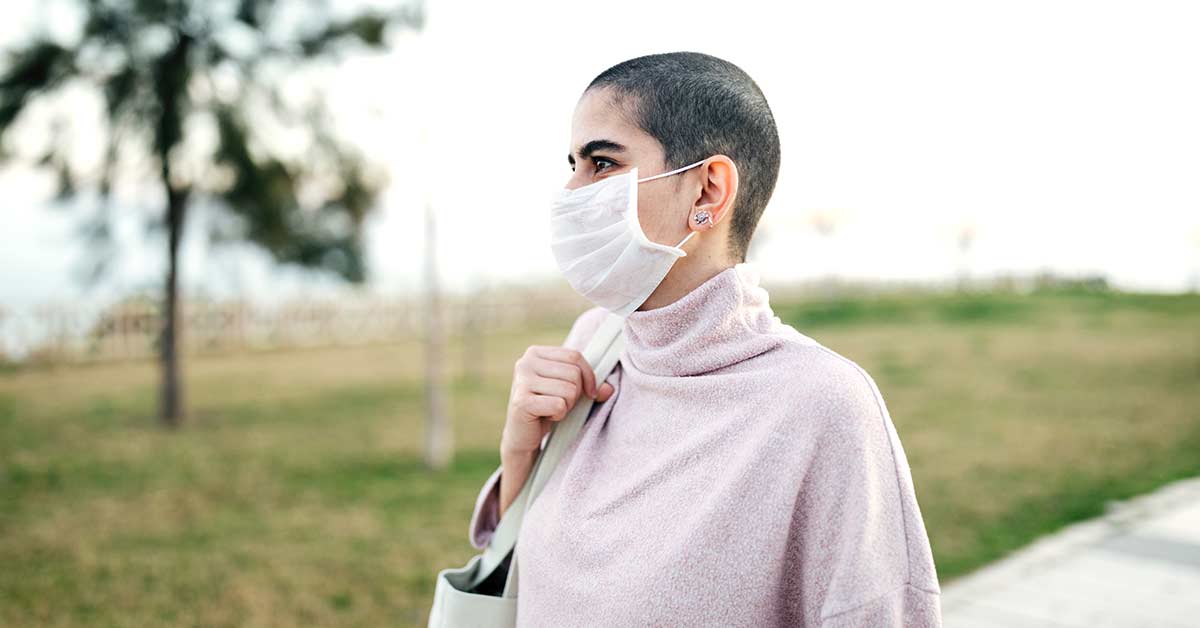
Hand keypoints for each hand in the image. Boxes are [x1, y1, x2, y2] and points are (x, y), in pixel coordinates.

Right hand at [500, 345, 615, 455]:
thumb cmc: (548, 408)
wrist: (523, 436)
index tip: (590, 393)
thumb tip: (609, 389)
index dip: (589, 376)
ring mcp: (521, 381)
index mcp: (535, 353)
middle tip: (562, 404)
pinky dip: (559, 415)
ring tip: (553, 410)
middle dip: (575, 394)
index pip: (574, 356)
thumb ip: (591, 386)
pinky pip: (559, 405)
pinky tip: (546, 417)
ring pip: (569, 389)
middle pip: (573, 373)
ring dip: (567, 406)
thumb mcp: (571, 392)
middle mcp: (525, 363)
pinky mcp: (522, 402)